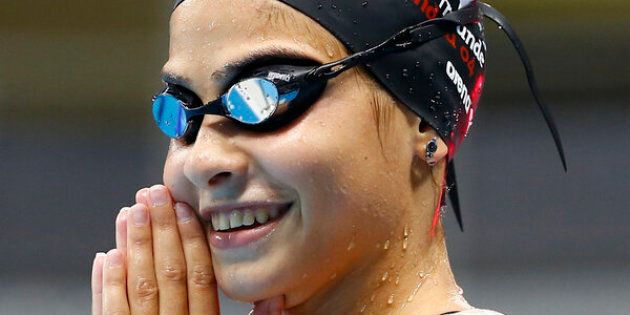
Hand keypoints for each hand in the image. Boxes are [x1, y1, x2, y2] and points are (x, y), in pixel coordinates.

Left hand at [90, 185, 285, 314]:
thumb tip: (278, 300)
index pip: (199, 277)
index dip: (190, 241)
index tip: (183, 210)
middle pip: (167, 274)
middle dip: (159, 231)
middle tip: (152, 195)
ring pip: (136, 286)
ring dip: (132, 246)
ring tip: (130, 211)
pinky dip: (105, 285)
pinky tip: (106, 255)